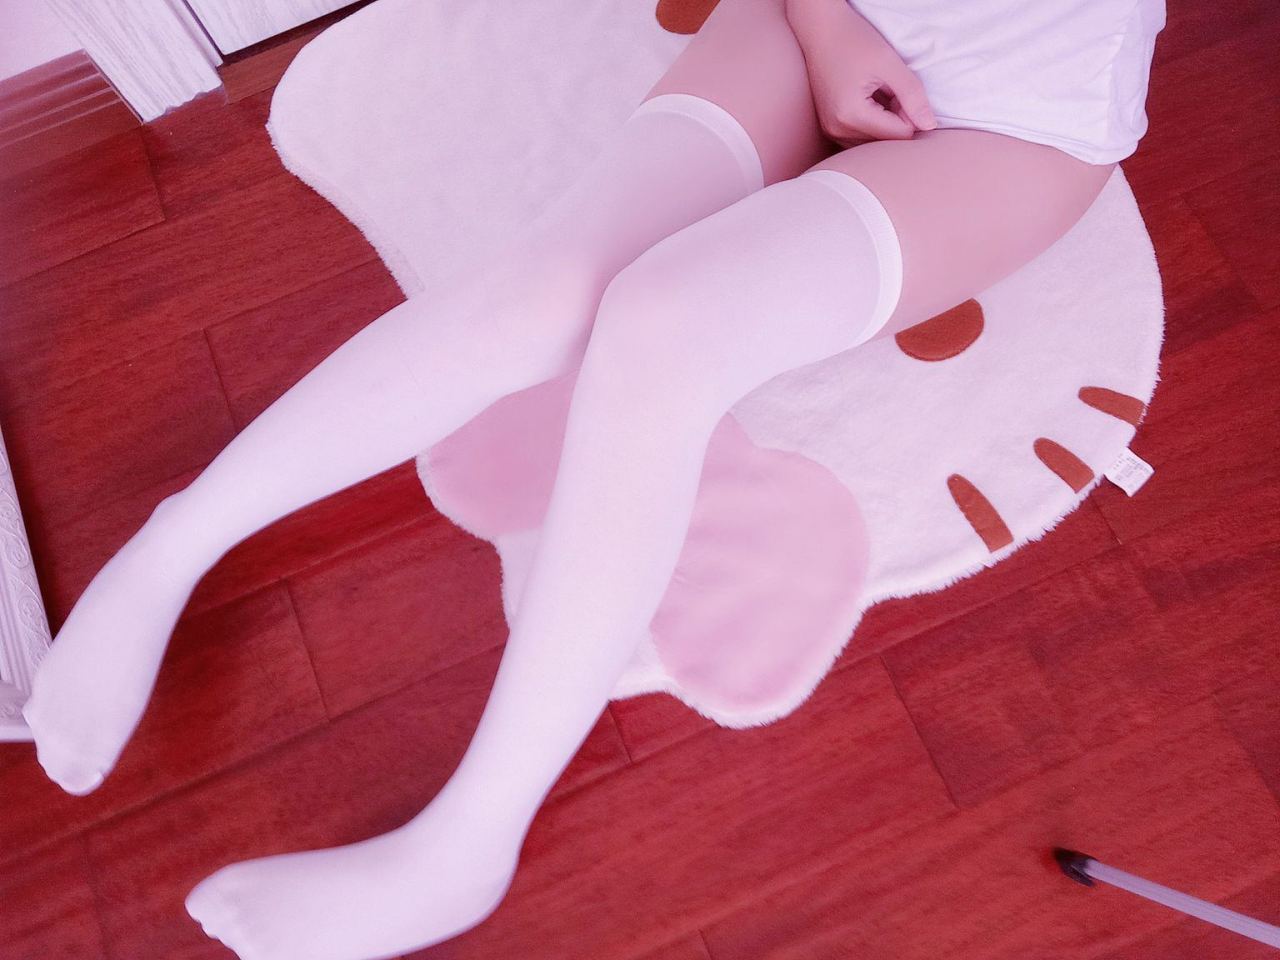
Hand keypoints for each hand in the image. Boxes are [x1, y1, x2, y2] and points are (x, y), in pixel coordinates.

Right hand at [784, 0, 936, 146]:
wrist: (821, 31)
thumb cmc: (853, 41)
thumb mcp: (890, 64)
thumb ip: (913, 96)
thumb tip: (930, 126)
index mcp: (851, 116)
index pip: (898, 135)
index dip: (910, 113)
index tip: (901, 88)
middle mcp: (838, 130)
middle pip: (886, 141)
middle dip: (896, 118)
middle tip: (889, 88)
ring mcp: (832, 131)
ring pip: (874, 142)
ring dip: (884, 121)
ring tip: (876, 93)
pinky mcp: (830, 127)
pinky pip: (860, 137)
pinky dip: (871, 122)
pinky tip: (867, 100)